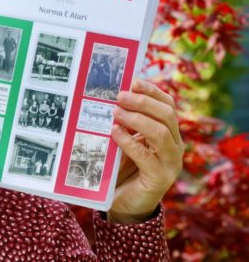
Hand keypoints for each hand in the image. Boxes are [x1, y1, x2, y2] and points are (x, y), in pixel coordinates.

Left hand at [109, 79, 183, 223]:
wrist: (125, 204)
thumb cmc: (123, 168)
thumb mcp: (126, 141)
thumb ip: (125, 123)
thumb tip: (111, 97)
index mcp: (169, 133)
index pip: (168, 105)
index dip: (152, 91)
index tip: (133, 81)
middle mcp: (175, 146)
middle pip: (166, 115)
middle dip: (143, 102)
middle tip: (120, 96)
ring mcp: (170, 163)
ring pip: (160, 132)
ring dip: (137, 119)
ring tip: (116, 112)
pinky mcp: (159, 178)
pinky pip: (146, 155)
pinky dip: (129, 141)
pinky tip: (115, 133)